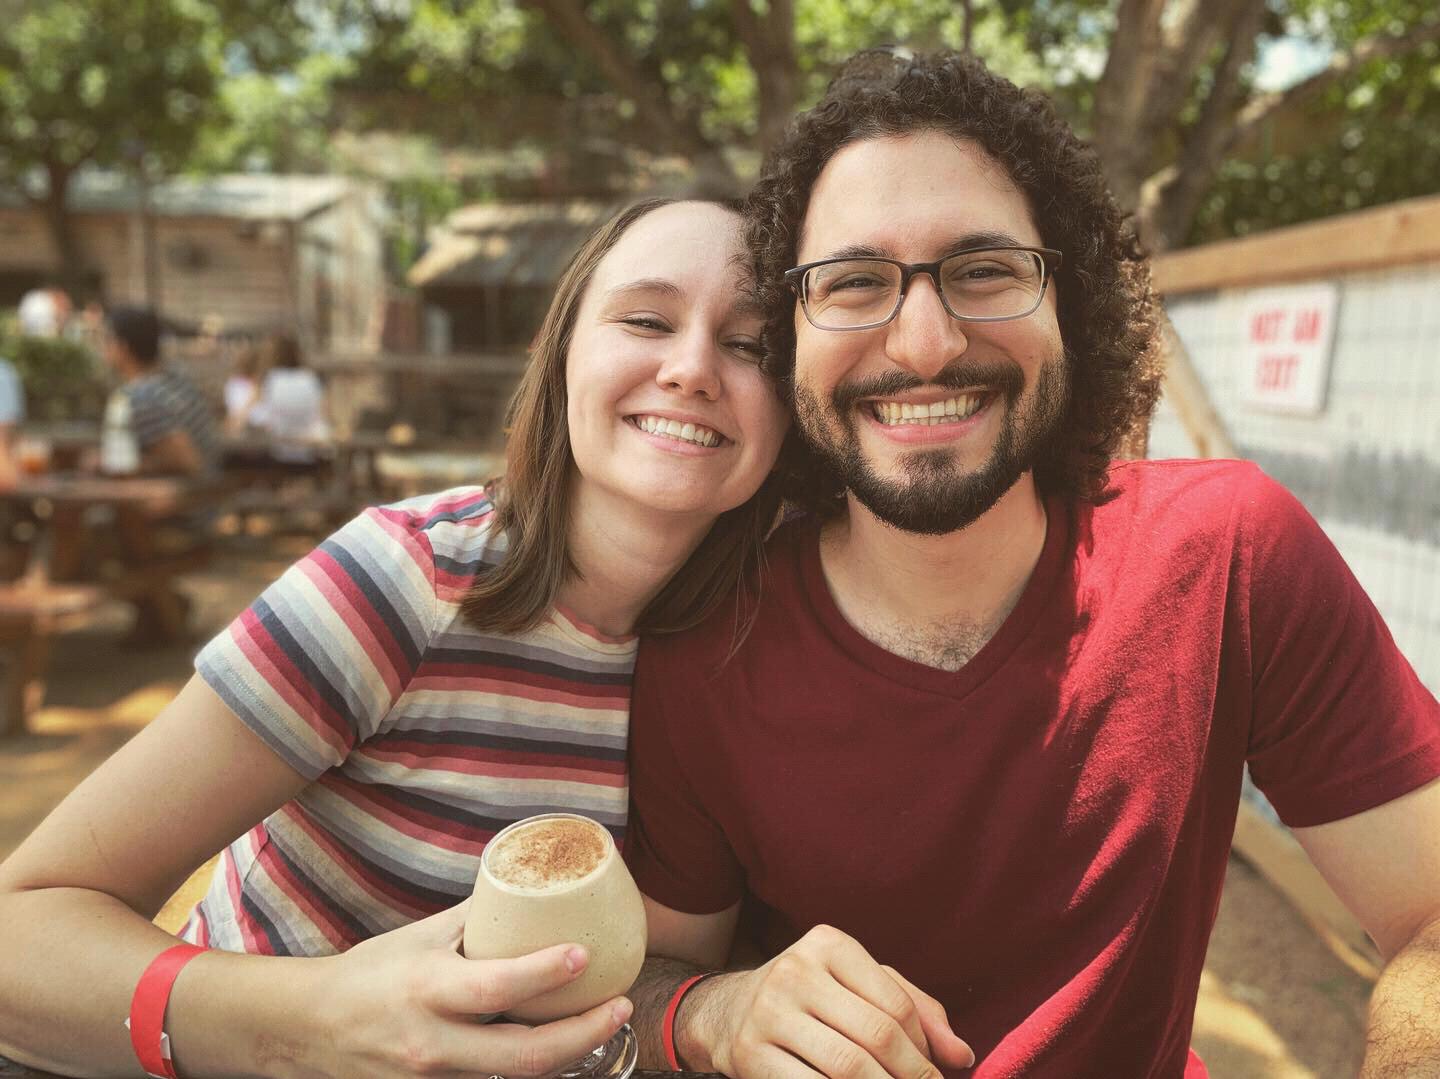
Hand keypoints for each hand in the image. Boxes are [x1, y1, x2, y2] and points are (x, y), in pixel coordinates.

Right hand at [312, 901, 632, 1077]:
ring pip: (517, 1078)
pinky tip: (564, 1048)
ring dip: (569, 1055)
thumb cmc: (371, 974)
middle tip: (621, 1005)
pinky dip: (533, 1069)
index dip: (544, 973)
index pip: (494, 988)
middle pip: (523, 1056)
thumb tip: (530, 887)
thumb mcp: (421, 936)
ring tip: (606, 1022)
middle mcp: (433, 1043)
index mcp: (427, 990)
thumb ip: (476, 919)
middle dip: (583, 1033)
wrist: (312, 1030)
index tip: (584, 954)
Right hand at [702, 925, 973, 1077]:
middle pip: (876, 1037)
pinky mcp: (750, 1054)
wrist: (727, 1012)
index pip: (896, 1006)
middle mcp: (795, 972)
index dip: (925, 1051)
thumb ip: (916, 1010)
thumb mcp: (858, 985)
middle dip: (911, 1077)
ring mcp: (768, 1013)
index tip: (936, 1076)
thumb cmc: (811, 998)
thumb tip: (960, 1056)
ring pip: (848, 1068)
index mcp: (828, 945)